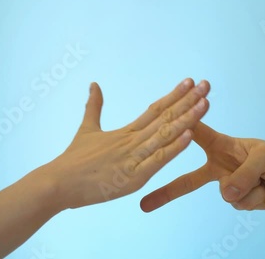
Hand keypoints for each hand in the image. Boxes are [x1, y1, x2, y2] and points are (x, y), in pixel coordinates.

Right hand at [41, 79, 209, 209]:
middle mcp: (132, 141)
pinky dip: (174, 148)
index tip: (190, 81)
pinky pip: (157, 160)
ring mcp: (133, 158)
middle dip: (188, 101)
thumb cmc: (72, 160)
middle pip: (165, 118)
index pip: (155, 109)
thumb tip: (94, 84)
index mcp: (125, 132)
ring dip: (187, 119)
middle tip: (207, 84)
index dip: (174, 95)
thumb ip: (94, 107)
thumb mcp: (86, 129)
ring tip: (205, 103)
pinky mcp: (132, 177)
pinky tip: (189, 134)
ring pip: (165, 135)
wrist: (57, 183)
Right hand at [140, 122, 264, 211]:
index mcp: (222, 146)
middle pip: (188, 179)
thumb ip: (243, 173)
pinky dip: (256, 198)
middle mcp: (219, 166)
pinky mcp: (238, 200)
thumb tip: (227, 193)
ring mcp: (228, 184)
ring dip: (248, 189)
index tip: (160, 125)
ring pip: (227, 194)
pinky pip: (240, 204)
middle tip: (144, 204)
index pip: (196, 134)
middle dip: (166, 192)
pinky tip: (264, 190)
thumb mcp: (264, 157)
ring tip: (263, 178)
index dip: (179, 128)